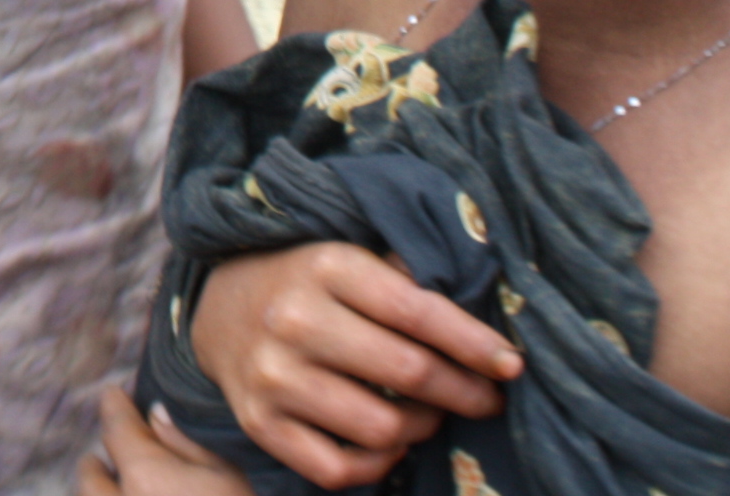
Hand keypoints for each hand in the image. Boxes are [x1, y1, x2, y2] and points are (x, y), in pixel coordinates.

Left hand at [81, 388, 255, 495]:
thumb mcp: (228, 477)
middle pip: (90, 473)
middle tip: (116, 456)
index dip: (115, 406)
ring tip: (118, 488)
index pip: (116, 427)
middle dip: (101, 461)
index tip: (114, 394)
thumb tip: (155, 413)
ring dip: (98, 492)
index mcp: (144, 475)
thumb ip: (186, 442)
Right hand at [189, 244, 522, 487]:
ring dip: (422, 428)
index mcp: (325, 268)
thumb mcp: (349, 259)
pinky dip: (376, 465)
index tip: (512, 364)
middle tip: (484, 398)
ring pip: (382, 428)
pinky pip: (337, 469)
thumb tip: (487, 328)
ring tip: (428, 414)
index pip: (418, 312)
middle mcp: (293, 320)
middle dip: (464, 392)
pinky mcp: (259, 422)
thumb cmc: (307, 284)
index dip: (475, 344)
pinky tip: (388, 444)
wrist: (217, 309)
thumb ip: (408, 281)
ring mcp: (272, 376)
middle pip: (409, 372)